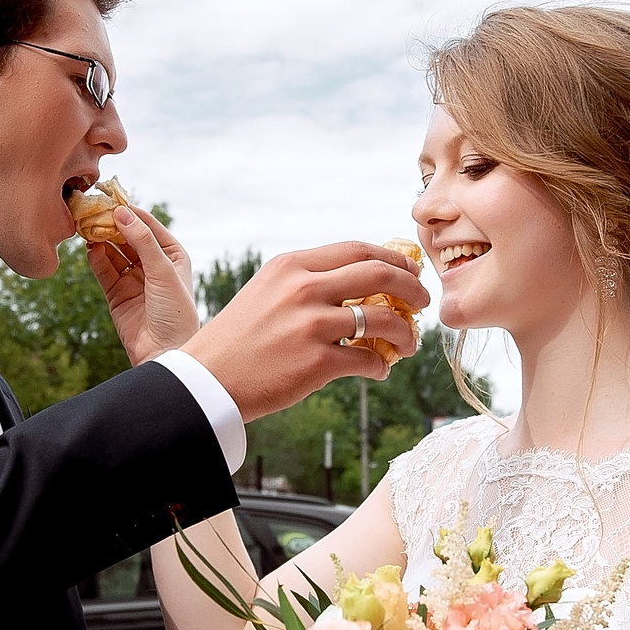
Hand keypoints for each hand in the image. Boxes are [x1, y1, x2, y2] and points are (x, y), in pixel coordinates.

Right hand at [87, 204, 200, 365]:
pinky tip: (90, 249)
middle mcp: (152, 264)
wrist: (165, 353)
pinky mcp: (116, 294)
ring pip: (113, 251)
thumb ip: (143, 241)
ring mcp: (133, 279)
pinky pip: (104, 270)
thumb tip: (122, 212)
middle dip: (111, 224)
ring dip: (101, 239)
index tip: (111, 200)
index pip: (147, 225)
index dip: (130, 212)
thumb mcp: (163, 271)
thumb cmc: (175, 312)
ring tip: (87, 228)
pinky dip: (96, 259)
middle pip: (127, 236)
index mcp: (171, 255)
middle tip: (93, 212)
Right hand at [180, 242, 425, 420]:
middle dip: (412, 288)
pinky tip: (377, 371)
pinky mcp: (316, 362)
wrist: (207, 379)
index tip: (409, 273)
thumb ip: (309, 281)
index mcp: (292, 265)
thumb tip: (362, 283)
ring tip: (407, 344)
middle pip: (380, 275)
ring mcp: (311, 325)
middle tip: (422, 302)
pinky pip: (368, 361)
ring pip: (383, 320)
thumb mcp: (268, 291)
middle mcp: (303, 288)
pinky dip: (380, 367)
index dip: (393, 260)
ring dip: (405, 333)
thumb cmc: (240, 339)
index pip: (358, 250)